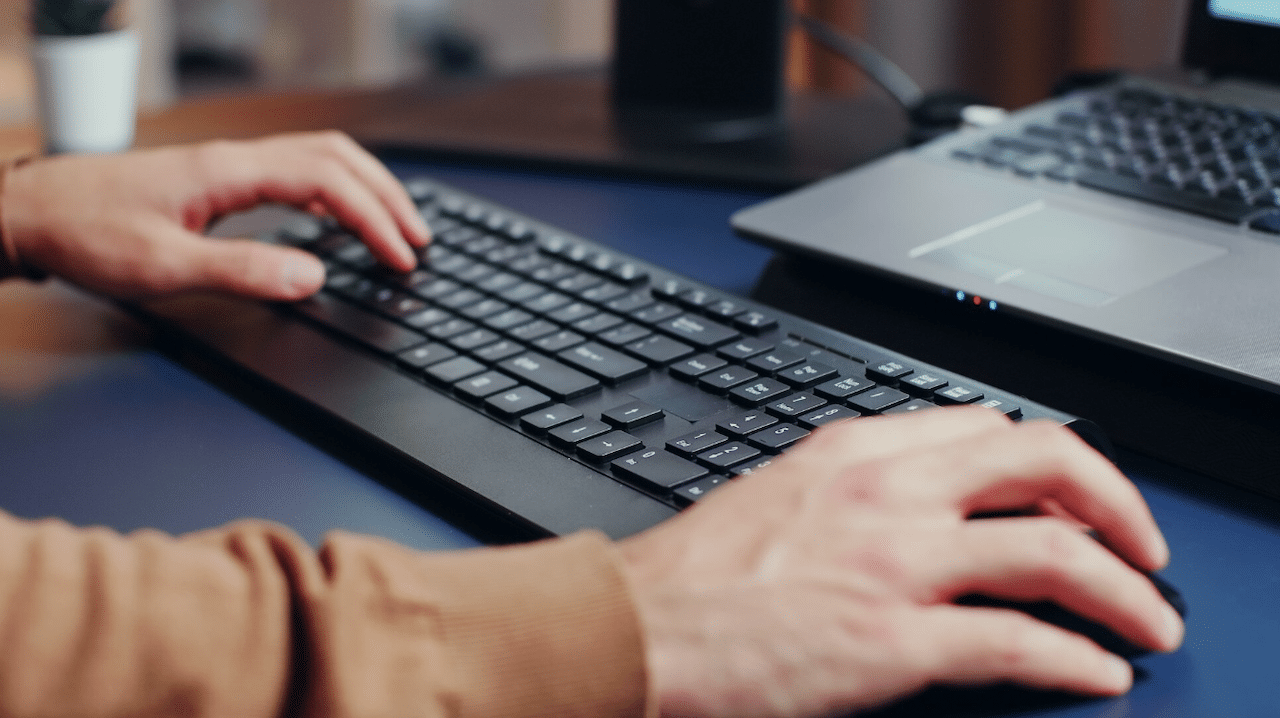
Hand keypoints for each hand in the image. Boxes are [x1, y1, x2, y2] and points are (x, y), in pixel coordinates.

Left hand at [1, 131, 428, 299]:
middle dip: (387, 195)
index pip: (327, 180)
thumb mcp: (162, 266)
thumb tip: (313, 275)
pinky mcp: (218, 180)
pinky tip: (340, 218)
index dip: (373, 218)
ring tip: (397, 226)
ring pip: (320, 158)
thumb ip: (243, 271)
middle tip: (420, 238)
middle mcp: (234, 160)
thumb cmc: (85, 233)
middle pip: (336, 157)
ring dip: (366, 188)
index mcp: (229, 172)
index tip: (401, 257)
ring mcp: (228, 166)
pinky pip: (296, 171)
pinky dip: (335, 191)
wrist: (31, 212)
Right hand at [620, 407, 1181, 717]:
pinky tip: (1095, 674)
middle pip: (1044, 464)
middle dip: (1117, 504)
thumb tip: (920, 505)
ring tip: (1147, 623)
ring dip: (1124, 592)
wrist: (632, 627)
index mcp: (855, 452)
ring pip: (1054, 553)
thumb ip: (855, 486)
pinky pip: (1018, 642)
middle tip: (1142, 548)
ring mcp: (892, 563)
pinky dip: (1077, 660)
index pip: (989, 429)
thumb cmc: (694, 573)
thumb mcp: (781, 494)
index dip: (1054, 462)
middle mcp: (885, 493)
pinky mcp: (890, 640)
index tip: (1076, 498)